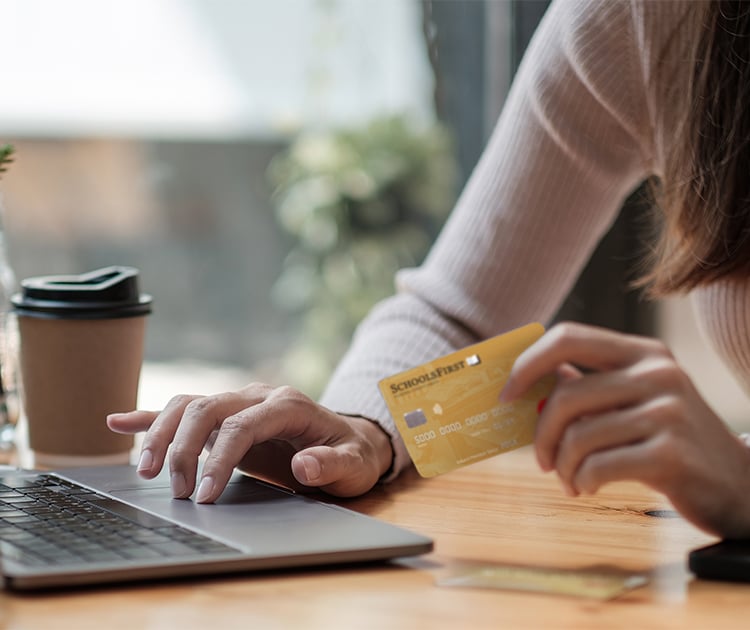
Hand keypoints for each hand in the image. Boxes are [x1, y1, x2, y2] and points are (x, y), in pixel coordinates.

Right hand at [106, 383, 392, 502]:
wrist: (350, 440)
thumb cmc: (351, 454)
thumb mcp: (353, 464)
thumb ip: (331, 463)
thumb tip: (304, 465)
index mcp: (288, 405)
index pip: (241, 425)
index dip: (218, 459)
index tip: (204, 494)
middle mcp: (258, 396)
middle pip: (206, 409)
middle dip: (184, 449)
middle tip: (179, 493)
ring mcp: (240, 401)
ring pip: (189, 404)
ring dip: (163, 433)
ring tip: (148, 471)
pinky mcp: (227, 414)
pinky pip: (185, 408)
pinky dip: (151, 416)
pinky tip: (119, 422)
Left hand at [500, 321, 749, 537]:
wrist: (738, 484)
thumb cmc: (670, 440)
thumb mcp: (635, 402)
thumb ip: (589, 389)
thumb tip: (528, 384)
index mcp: (642, 353)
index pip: (569, 337)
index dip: (527, 364)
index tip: (506, 394)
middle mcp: (658, 374)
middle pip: (566, 396)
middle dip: (540, 435)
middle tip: (541, 460)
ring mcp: (668, 412)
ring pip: (579, 436)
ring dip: (563, 466)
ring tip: (571, 479)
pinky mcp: (671, 454)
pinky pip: (598, 466)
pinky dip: (582, 482)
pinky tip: (589, 487)